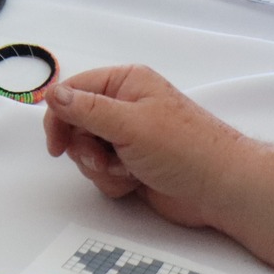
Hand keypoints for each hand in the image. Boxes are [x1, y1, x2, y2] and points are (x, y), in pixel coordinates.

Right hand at [43, 65, 246, 230]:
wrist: (220, 190)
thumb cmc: (185, 149)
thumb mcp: (130, 124)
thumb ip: (87, 109)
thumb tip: (53, 93)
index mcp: (126, 83)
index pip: (74, 91)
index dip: (60, 117)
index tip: (56, 144)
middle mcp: (125, 106)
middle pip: (76, 126)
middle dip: (86, 149)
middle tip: (104, 159)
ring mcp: (129, 137)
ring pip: (87, 153)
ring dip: (101, 168)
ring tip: (128, 171)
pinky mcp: (132, 164)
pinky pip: (103, 173)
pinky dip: (114, 181)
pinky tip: (136, 182)